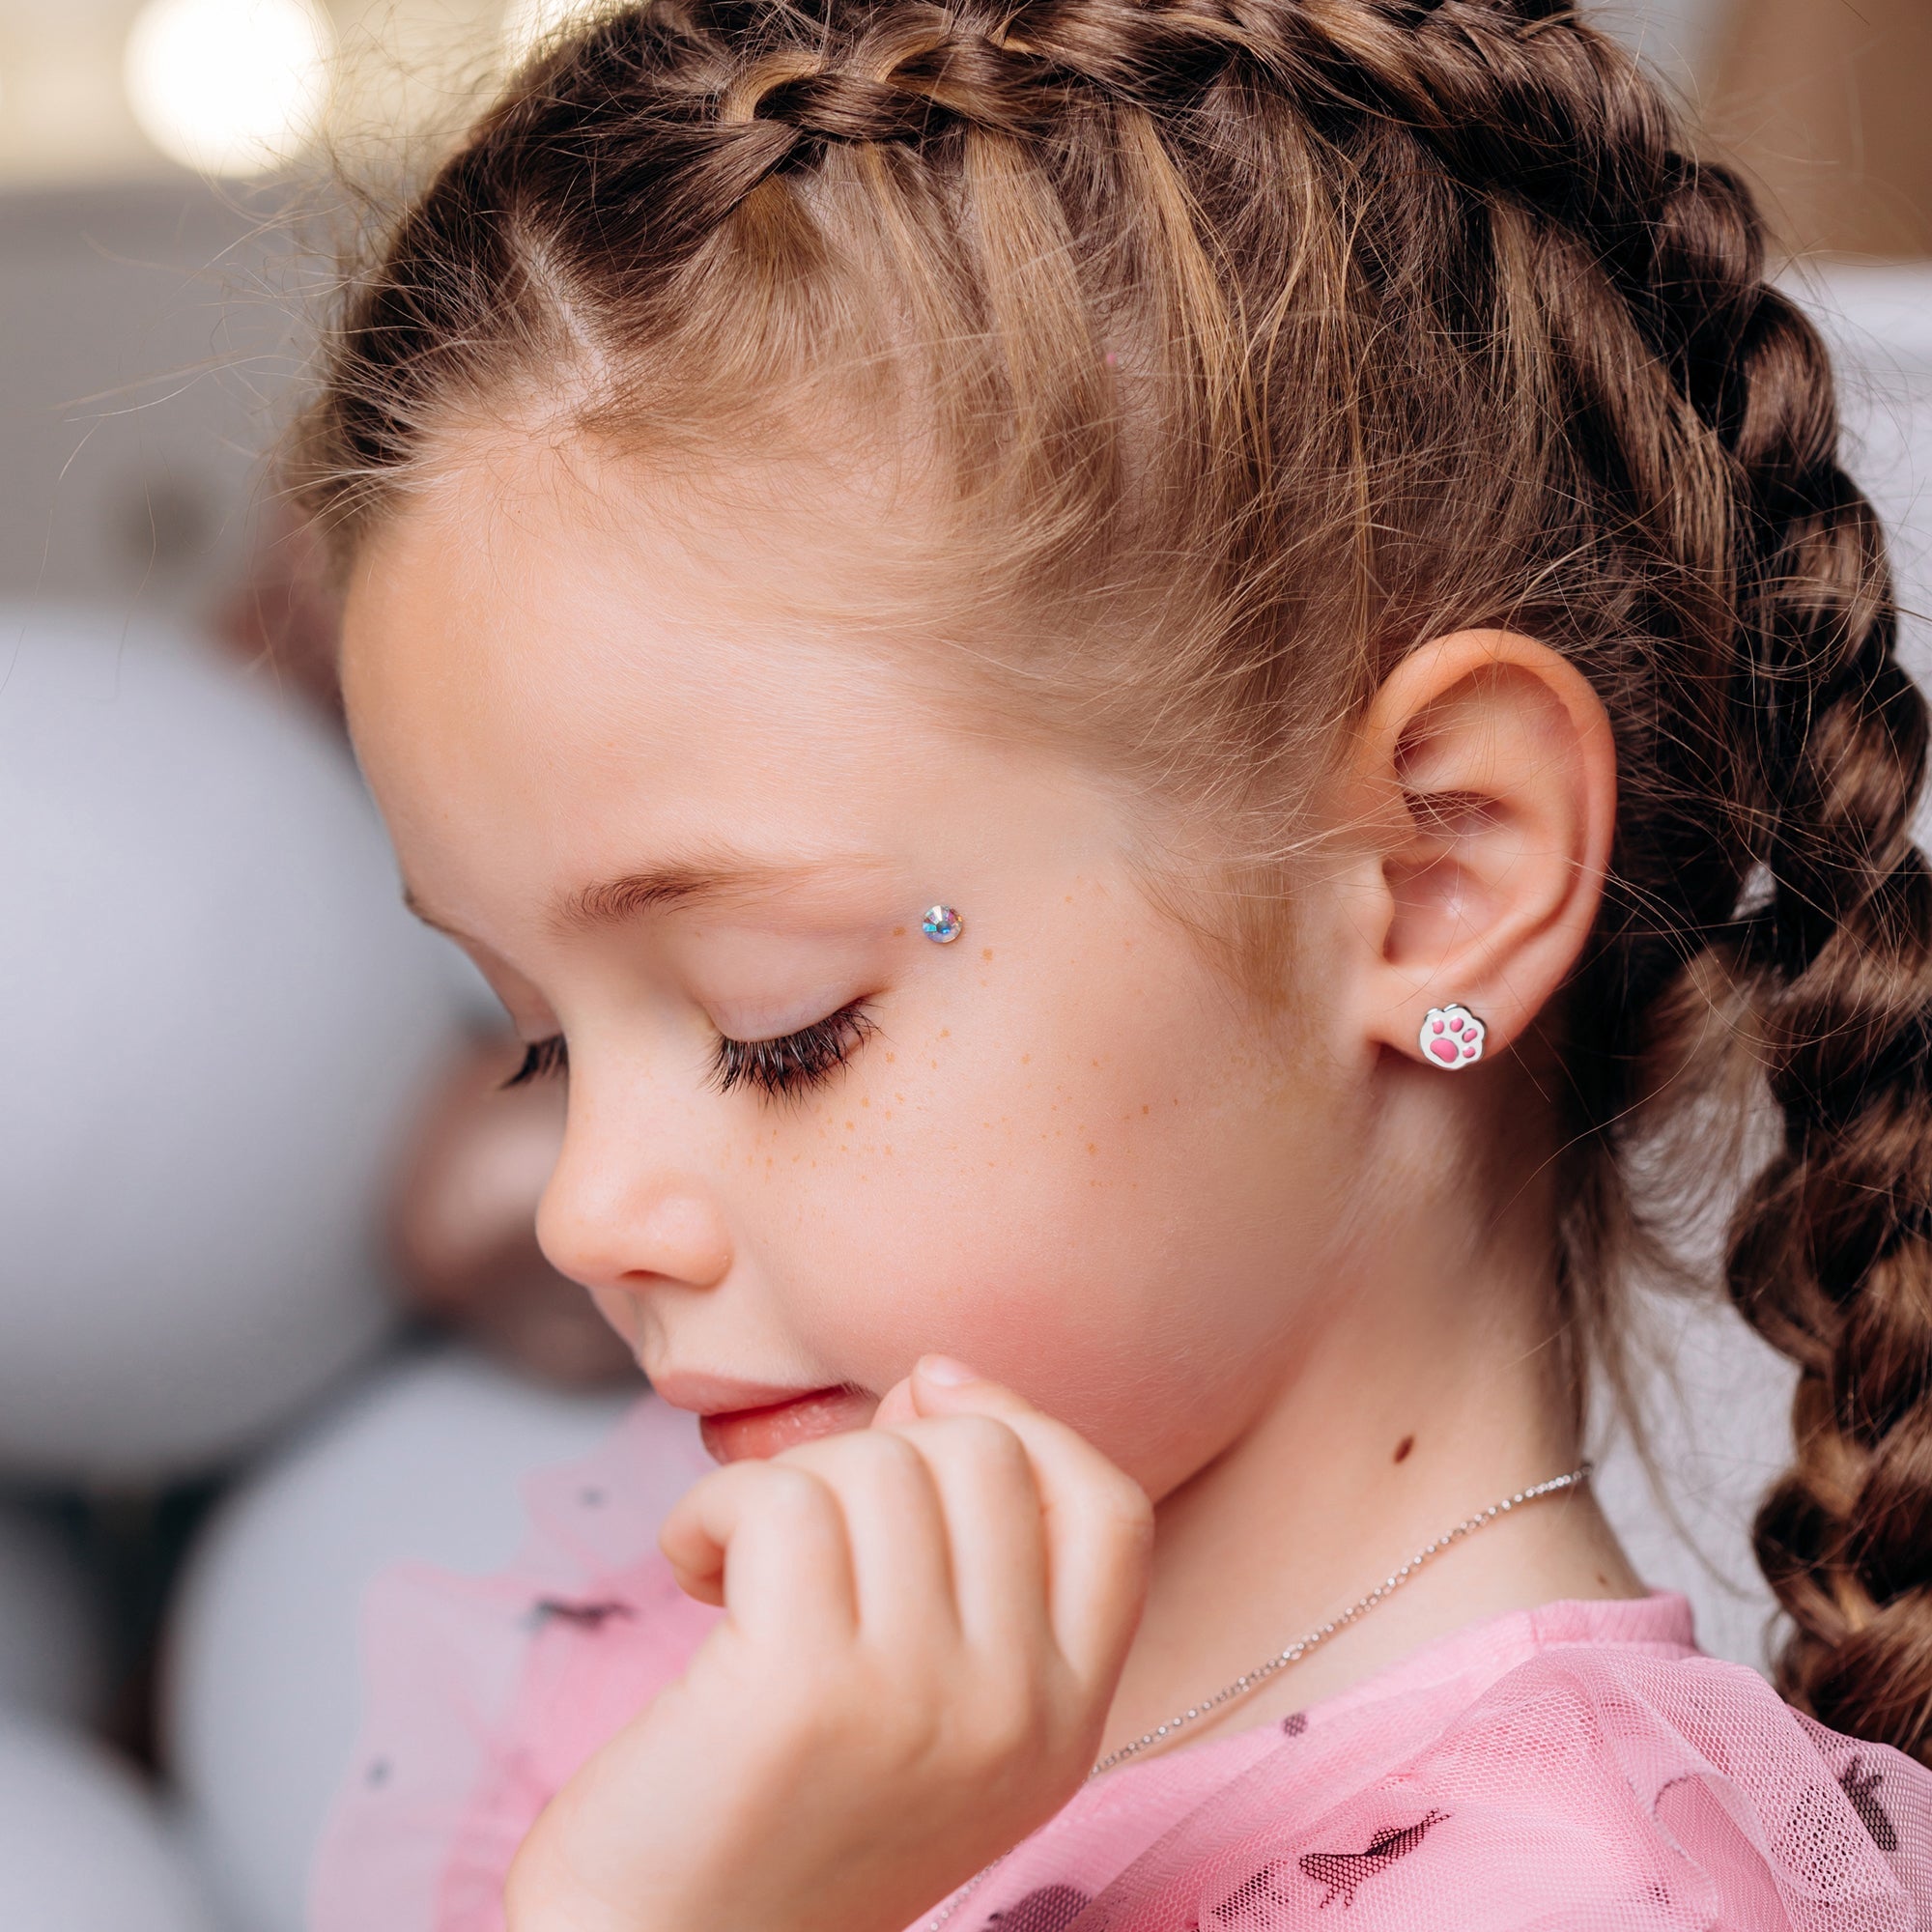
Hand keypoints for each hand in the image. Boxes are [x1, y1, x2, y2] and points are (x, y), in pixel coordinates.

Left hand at [503, 1359, 1152, 1931]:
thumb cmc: (783, 1812)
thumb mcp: (935, 1712)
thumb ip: (971, 1566)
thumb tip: (937, 1376)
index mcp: (1067, 1726)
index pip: (1111, 1508)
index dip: (1026, 1423)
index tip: (924, 1401)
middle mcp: (1016, 1717)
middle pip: (985, 1455)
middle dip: (875, 1451)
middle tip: (800, 1527)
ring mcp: (918, 1703)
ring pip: (878, 1465)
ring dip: (780, 1485)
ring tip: (735, 1564)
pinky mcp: (803, 1693)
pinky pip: (777, 1500)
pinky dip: (711, 1509)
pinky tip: (690, 1572)